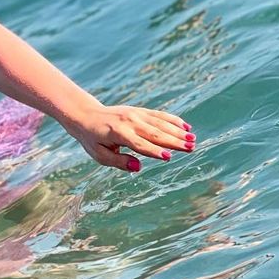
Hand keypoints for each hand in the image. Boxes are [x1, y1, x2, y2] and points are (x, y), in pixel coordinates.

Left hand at [65, 104, 194, 172]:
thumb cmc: (92, 139)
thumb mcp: (99, 155)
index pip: (139, 144)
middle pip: (154, 133)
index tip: (168, 158)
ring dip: (177, 131)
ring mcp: (135, 114)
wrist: (87, 115)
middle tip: (190, 148)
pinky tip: (186, 127)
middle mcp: (128, 121)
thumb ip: (119, 162)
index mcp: (118, 133)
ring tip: (192, 139)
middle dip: (173, 141)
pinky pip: (158, 115)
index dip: (153, 151)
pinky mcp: (139, 111)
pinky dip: (172, 120)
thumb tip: (139, 167)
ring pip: (159, 123)